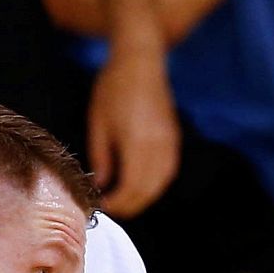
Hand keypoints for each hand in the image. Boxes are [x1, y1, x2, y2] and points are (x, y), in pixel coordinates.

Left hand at [86, 48, 178, 217]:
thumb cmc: (113, 90)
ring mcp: (171, 142)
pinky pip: (168, 171)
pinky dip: (154, 184)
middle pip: (148, 190)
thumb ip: (101, 160)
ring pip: (161, 183)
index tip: (101, 207)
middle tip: (110, 210)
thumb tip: (102, 186)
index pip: (131, 187)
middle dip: (129, 205)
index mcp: (138, 143)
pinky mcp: (175, 138)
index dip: (117, 204)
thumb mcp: (98, 125)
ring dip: (143, 197)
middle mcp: (159, 146)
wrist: (141, 62)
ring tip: (122, 201)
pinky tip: (139, 186)